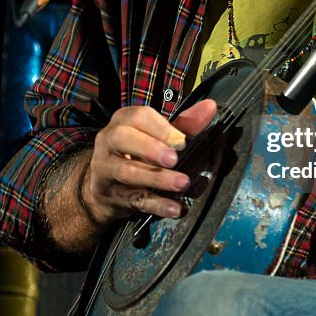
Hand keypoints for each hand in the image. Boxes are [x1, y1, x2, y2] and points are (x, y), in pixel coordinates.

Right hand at [83, 99, 216, 224]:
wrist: (106, 185)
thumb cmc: (137, 151)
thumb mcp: (158, 134)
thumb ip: (184, 123)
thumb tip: (210, 107)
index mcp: (124, 120)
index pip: (139, 116)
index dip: (161, 128)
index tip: (181, 141)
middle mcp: (109, 140)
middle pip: (123, 138)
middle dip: (150, 148)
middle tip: (174, 159)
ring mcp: (106, 168)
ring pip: (127, 171)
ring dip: (157, 178)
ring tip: (182, 183)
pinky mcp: (111, 194)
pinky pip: (135, 199)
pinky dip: (157, 205)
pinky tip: (176, 208)